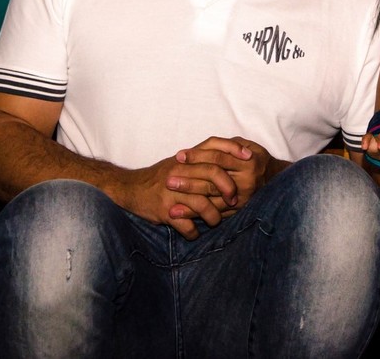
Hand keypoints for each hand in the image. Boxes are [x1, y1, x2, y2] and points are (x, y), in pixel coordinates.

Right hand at [112, 155, 234, 238]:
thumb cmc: (160, 177)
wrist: (130, 189)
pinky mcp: (164, 211)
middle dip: (227, 189)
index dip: (233, 150)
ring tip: (216, 222)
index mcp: (186, 159)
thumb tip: (230, 156)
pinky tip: (196, 233)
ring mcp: (172, 192)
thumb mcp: (179, 163)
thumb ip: (201, 158)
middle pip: (212, 174)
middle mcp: (180, 172)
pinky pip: (185, 225)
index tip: (249, 157)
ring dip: (213, 216)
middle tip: (234, 201)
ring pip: (202, 203)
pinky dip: (193, 231)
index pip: (214, 146)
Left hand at [174, 136, 285, 213]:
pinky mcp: (239, 210)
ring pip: (212, 199)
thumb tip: (201, 147)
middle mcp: (246, 180)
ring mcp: (242, 198)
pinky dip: (196, 214)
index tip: (179, 156)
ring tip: (169, 201)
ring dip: (189, 201)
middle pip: (212, 179)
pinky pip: (215, 213)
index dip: (197, 156)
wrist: (275, 179)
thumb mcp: (245, 145)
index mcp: (247, 161)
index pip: (217, 157)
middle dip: (189, 179)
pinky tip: (179, 214)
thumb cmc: (255, 158)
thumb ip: (226, 145)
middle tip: (168, 179)